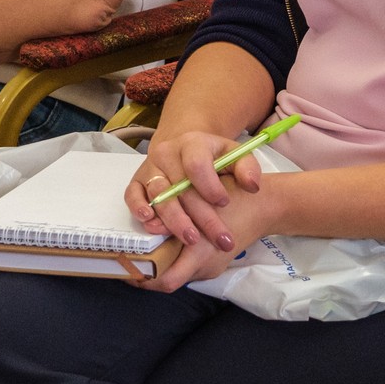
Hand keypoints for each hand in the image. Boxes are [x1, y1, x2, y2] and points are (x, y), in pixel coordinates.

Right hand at [124, 128, 267, 249]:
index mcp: (193, 142)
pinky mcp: (136, 181)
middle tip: (222, 240)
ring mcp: (150, 168)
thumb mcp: (234, 154)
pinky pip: (132, 195)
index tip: (224, 202)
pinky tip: (152, 224)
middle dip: (203, 218)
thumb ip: (247, 167)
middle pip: (181, 188)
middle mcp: (167, 153)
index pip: (197, 164)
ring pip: (159, 196)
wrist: (186, 149)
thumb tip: (252, 186)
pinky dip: (139, 209)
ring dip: (175, 221)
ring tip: (192, 240)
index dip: (210, 185)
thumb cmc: (213, 157)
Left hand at [131, 178, 279, 291]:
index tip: (126, 267)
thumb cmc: (234, 199)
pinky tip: (166, 247)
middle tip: (128, 265)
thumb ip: (173, 213)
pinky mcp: (214, 265)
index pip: (166, 281)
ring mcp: (211, 268)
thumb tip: (149, 223)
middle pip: (167, 283)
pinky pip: (188, 269)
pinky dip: (174, 261)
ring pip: (176, 275)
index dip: (143, 278)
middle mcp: (204, 266)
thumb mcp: (200, 199)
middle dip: (146, 276)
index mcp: (200, 253)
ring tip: (143, 254)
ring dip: (161, 267)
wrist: (264, 206)